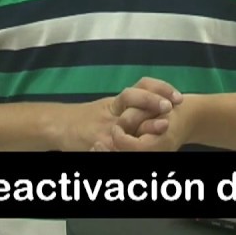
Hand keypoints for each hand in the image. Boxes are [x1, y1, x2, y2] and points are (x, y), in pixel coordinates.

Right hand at [57, 78, 180, 151]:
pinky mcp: (98, 142)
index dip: (159, 88)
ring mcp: (105, 127)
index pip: (140, 86)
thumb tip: (155, 106)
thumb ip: (128, 108)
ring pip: (127, 122)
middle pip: (133, 99)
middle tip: (171, 107)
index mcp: (117, 102)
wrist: (58, 126)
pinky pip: (115, 144)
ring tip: (164, 125)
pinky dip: (128, 145)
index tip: (177, 97)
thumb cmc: (86, 118)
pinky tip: (146, 148)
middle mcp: (112, 111)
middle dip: (153, 102)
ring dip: (147, 124)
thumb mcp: (107, 108)